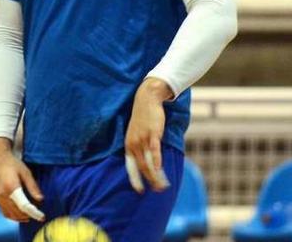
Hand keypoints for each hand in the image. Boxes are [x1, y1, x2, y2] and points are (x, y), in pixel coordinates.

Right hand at [0, 138, 43, 221]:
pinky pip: (5, 212)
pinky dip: (13, 216)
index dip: (34, 213)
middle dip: (29, 216)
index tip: (42, 217)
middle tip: (39, 214)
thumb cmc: (12, 163)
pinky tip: (20, 214)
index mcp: (11, 187)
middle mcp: (2, 195)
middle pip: (18, 212)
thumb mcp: (25, 172)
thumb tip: (40, 199)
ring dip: (21, 217)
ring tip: (31, 215)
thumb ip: (32, 186)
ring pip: (11, 215)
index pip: (24, 206)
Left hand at [124, 78, 172, 192]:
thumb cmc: (143, 119)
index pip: (130, 166)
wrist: (146, 100)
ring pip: (148, 162)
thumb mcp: (137, 134)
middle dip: (149, 181)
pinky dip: (157, 162)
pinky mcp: (152, 134)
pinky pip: (154, 151)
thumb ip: (140, 147)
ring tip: (162, 186)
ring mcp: (143, 139)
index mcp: (128, 145)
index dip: (135, 179)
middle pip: (141, 167)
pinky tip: (161, 170)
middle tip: (157, 191)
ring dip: (155, 175)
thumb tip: (147, 161)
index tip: (139, 190)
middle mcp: (133, 144)